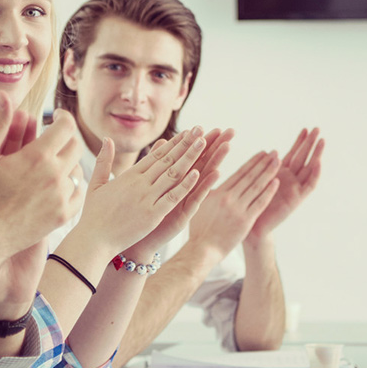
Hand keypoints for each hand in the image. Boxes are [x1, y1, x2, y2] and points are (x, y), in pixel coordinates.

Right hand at [0, 93, 84, 285]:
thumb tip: (3, 95)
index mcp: (37, 157)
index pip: (66, 126)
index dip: (62, 117)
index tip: (56, 116)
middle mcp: (55, 175)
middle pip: (75, 145)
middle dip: (65, 137)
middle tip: (53, 138)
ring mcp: (62, 196)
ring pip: (77, 169)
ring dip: (67, 161)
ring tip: (52, 161)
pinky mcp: (63, 215)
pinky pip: (78, 193)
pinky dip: (72, 185)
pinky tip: (59, 183)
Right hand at [70, 126, 206, 258]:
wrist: (92, 240)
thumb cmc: (94, 215)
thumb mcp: (96, 183)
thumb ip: (103, 160)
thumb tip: (107, 139)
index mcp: (129, 176)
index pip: (156, 155)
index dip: (173, 143)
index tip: (186, 133)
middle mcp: (139, 183)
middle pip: (167, 160)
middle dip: (185, 144)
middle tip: (200, 130)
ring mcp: (146, 198)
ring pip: (173, 174)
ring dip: (190, 158)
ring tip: (203, 143)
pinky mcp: (152, 215)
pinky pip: (172, 197)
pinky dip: (185, 185)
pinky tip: (198, 173)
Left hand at [125, 128, 232, 254]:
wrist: (135, 241)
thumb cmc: (139, 214)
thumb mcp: (146, 184)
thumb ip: (154, 162)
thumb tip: (160, 141)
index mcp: (175, 180)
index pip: (192, 156)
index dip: (204, 141)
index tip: (216, 126)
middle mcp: (183, 189)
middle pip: (202, 162)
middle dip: (216, 146)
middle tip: (231, 131)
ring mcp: (184, 201)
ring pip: (203, 178)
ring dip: (215, 160)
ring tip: (227, 145)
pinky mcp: (183, 215)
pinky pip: (196, 198)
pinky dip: (206, 185)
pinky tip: (216, 172)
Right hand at [187, 151, 279, 259]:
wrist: (203, 250)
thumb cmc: (199, 229)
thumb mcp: (198, 203)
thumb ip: (206, 187)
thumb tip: (212, 171)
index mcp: (218, 192)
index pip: (239, 173)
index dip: (252, 162)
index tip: (261, 153)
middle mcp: (229, 198)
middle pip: (250, 176)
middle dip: (263, 163)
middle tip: (274, 152)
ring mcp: (238, 209)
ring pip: (256, 187)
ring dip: (269, 173)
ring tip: (278, 162)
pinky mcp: (245, 221)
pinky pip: (260, 203)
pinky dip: (269, 191)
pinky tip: (276, 182)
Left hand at [247, 128, 323, 243]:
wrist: (251, 228)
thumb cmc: (248, 205)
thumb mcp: (252, 181)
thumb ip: (258, 168)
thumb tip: (264, 151)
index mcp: (279, 174)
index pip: (293, 155)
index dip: (299, 143)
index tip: (305, 129)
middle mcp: (289, 180)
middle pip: (303, 158)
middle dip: (310, 144)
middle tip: (317, 129)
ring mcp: (294, 189)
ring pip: (309, 168)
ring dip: (316, 154)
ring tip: (322, 140)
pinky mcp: (296, 199)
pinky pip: (309, 185)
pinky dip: (314, 174)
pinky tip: (318, 161)